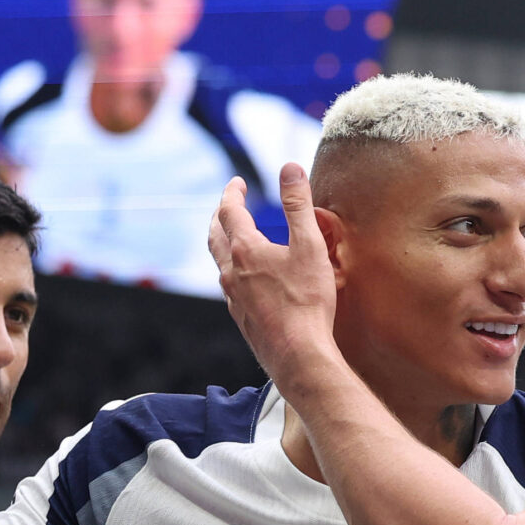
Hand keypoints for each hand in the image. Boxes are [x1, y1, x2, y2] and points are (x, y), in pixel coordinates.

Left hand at [206, 164, 343, 388]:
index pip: (230, 212)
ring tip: (233, 238)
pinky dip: (233, 270)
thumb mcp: (309, 246)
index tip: (237, 182)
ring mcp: (233, 299)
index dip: (232, 193)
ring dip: (223, 244)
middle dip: (219, 216)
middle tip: (227, 205)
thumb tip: (289, 168)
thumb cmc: (307, 302)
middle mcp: (231, 274)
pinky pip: (229, 287)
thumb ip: (298, 205)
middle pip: (215, 237)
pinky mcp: (241, 319)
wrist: (299, 356)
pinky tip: (245, 278)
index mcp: (245, 251)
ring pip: (220, 263)